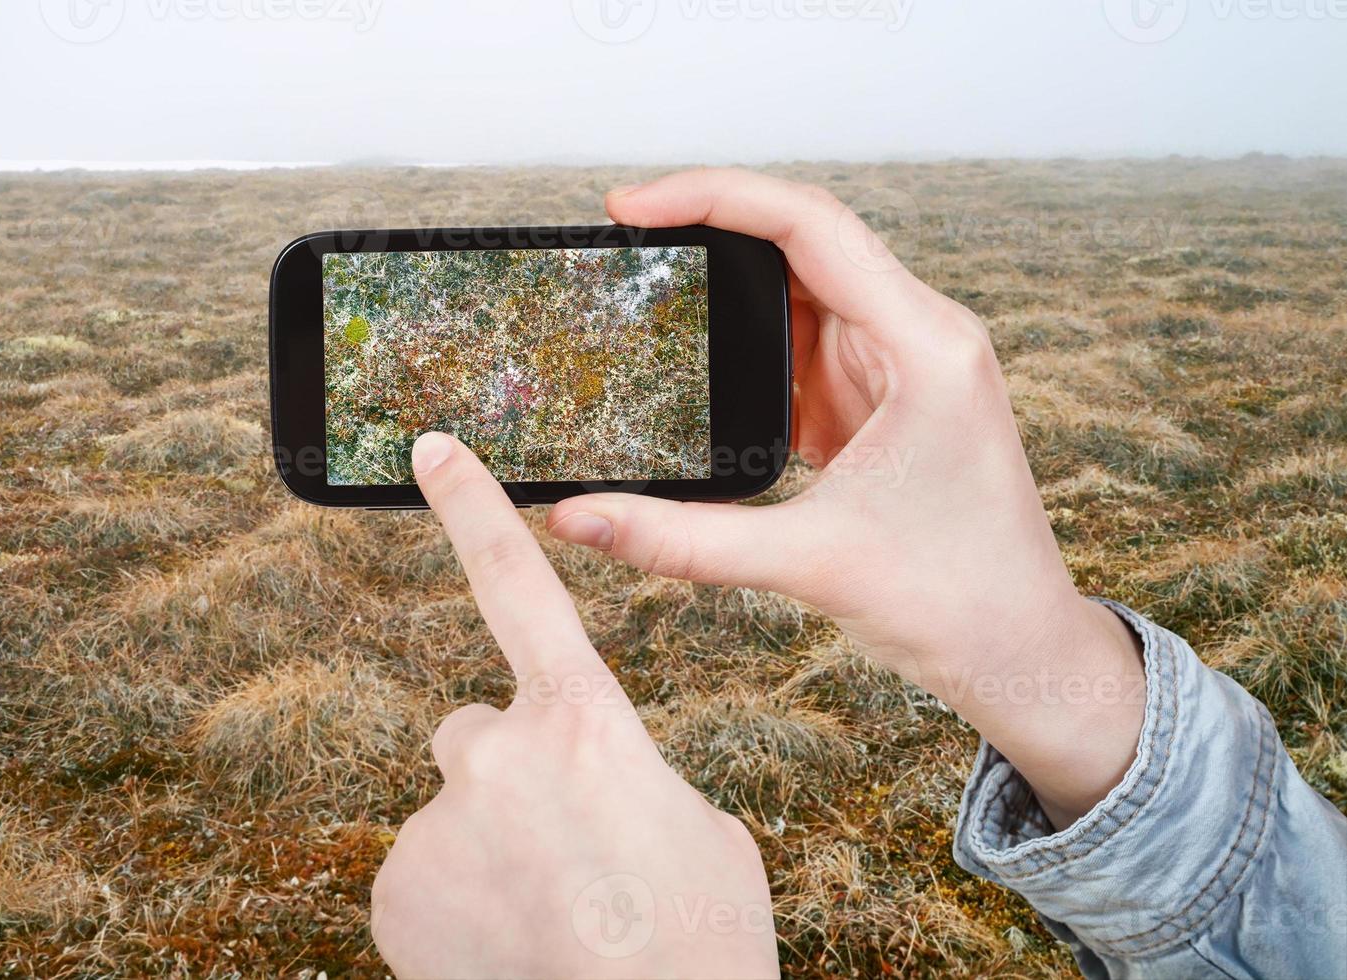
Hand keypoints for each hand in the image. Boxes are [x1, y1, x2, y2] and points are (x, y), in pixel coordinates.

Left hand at [371, 432, 777, 979]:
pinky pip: (421, 884)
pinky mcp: (394, 891)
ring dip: (486, 855)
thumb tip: (594, 796)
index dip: (473, 509)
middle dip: (505, 778)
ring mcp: (436, 822)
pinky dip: (452, 913)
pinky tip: (502, 949)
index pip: (517, 585)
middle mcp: (494, 751)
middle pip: (476, 734)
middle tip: (560, 853)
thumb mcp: (695, 828)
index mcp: (585, 720)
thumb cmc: (699, 941)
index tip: (429, 448)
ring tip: (547, 917)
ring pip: (453, 819)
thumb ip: (625, 778)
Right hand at [547, 169, 1143, 827]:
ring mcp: (902, 364)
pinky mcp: (880, 398)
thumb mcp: (805, 563)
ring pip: (799, 288)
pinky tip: (694, 354)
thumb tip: (575, 516)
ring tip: (643, 285)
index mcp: (927, 347)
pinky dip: (744, 341)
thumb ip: (681, 539)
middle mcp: (921, 336)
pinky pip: (803, 342)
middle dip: (709, 227)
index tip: (632, 207)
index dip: (714, 196)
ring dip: (725, 286)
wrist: (1020, 652)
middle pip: (802, 240)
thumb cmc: (955, 602)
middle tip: (622, 235)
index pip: (811, 226)